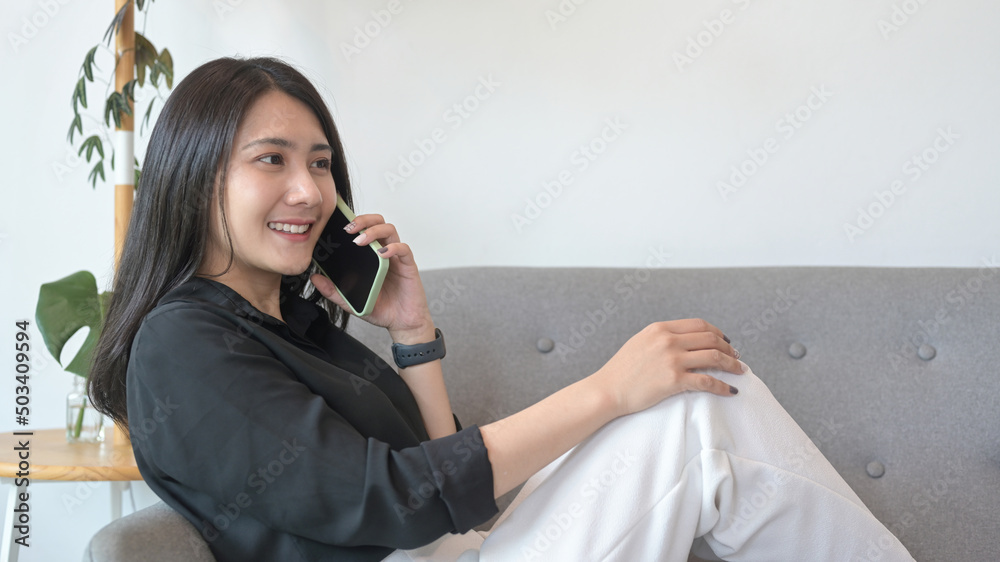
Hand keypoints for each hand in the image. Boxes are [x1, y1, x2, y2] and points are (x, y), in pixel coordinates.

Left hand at [310, 213, 432, 339]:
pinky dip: (392, 248)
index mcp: (370, 256)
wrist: (402, 323)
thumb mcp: (351, 301)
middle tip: (349, 229)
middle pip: (378, 222)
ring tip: (360, 241)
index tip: (337, 224)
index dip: (353, 222)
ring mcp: (396, 257)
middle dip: (363, 220)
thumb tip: (314, 278)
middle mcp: (384, 251)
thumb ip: (333, 291)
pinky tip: (382, 253)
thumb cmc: (381, 309)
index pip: (363, 229)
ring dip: (374, 231)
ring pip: (390, 230)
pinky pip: (403, 249)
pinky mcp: (408, 265)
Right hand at [591, 318, 744, 417]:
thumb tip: (684, 340)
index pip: (699, 324)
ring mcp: (672, 359)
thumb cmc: (621, 370)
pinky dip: (723, 386)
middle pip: (710, 338)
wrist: (607, 390)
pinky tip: (731, 391)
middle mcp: (668, 340)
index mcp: (660, 328)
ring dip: (732, 364)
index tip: (725, 341)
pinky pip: (707, 381)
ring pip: (714, 357)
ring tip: (740, 371)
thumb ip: (661, 338)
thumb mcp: (640, 342)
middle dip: (729, 348)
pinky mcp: (674, 380)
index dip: (717, 332)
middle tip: (737, 357)